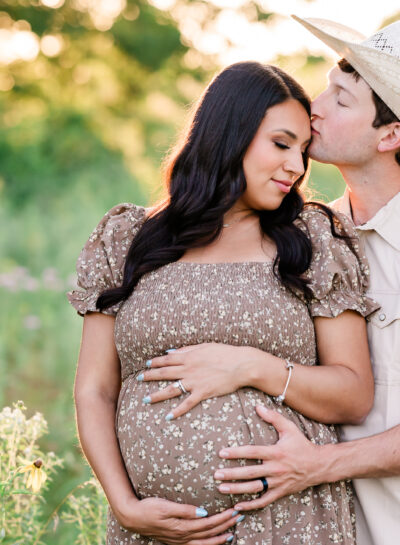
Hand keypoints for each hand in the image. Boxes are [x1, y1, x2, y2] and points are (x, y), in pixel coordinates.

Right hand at [116, 496, 241, 543]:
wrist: (132, 518)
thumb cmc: (148, 508)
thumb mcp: (165, 506)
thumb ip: (184, 510)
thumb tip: (203, 512)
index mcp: (182, 527)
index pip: (208, 523)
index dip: (223, 518)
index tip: (234, 510)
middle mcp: (183, 537)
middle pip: (209, 533)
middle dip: (226, 525)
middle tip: (239, 517)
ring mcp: (179, 541)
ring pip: (204, 542)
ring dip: (219, 537)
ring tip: (232, 532)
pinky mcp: (176, 541)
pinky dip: (208, 544)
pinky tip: (214, 541)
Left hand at [139, 343, 254, 418]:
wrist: (241, 364)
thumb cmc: (225, 353)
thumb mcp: (205, 346)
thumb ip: (187, 349)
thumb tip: (171, 352)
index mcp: (188, 356)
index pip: (167, 359)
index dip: (155, 362)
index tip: (146, 364)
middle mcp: (188, 369)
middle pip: (164, 373)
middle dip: (149, 376)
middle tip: (138, 379)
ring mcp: (195, 382)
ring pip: (171, 390)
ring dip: (157, 395)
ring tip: (145, 399)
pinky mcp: (203, 392)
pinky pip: (187, 403)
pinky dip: (177, 410)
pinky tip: (168, 416)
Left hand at [214, 406, 322, 510]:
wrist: (319, 465)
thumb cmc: (301, 444)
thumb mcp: (289, 428)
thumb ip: (273, 417)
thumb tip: (257, 406)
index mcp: (276, 452)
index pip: (252, 452)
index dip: (236, 453)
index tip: (221, 453)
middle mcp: (276, 469)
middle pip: (250, 472)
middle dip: (231, 474)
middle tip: (216, 475)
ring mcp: (278, 482)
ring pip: (254, 488)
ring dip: (237, 489)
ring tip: (221, 489)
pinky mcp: (280, 492)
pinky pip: (264, 501)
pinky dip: (251, 505)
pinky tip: (237, 506)